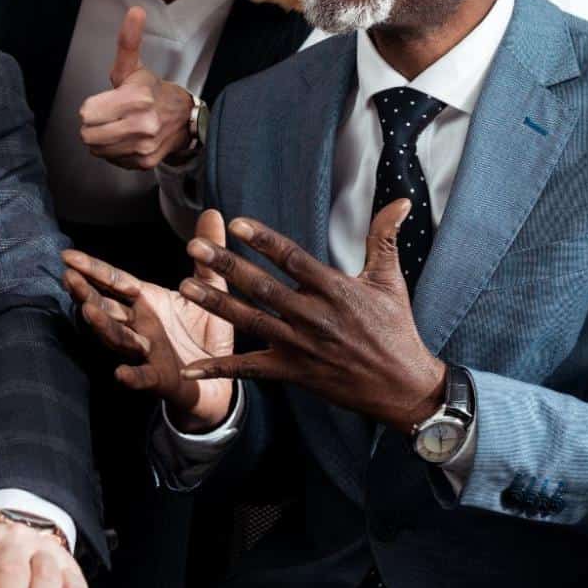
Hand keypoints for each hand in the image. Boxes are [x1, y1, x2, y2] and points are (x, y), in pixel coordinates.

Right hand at [61, 210, 234, 432]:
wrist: (221, 377)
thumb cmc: (208, 331)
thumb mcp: (211, 288)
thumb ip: (208, 255)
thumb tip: (213, 211)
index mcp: (147, 301)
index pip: (115, 281)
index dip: (92, 269)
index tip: (67, 256)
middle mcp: (140, 325)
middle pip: (107, 308)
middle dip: (87, 293)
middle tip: (69, 279)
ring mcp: (147, 352)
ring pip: (118, 338)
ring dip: (103, 326)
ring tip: (88, 311)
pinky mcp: (161, 378)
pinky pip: (143, 377)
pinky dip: (131, 376)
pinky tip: (120, 373)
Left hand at [78, 6, 197, 169]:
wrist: (184, 118)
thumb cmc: (152, 91)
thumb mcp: (133, 66)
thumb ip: (128, 41)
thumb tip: (135, 10)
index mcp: (136, 98)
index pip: (87, 113)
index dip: (92, 107)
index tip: (106, 101)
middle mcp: (142, 124)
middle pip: (88, 134)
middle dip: (94, 125)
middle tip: (110, 116)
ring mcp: (144, 145)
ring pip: (97, 149)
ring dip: (102, 140)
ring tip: (118, 127)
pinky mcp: (145, 161)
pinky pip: (112, 160)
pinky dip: (115, 152)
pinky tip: (128, 139)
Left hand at [174, 200, 446, 431]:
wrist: (402, 387)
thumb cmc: (395, 329)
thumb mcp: (390, 280)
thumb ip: (385, 238)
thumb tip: (402, 201)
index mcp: (335, 290)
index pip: (292, 259)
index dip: (264, 241)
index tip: (236, 224)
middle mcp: (313, 317)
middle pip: (262, 287)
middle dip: (226, 266)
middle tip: (194, 248)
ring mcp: (300, 346)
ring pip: (251, 322)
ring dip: (216, 304)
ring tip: (185, 287)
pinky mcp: (292, 372)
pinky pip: (250, 370)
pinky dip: (219, 369)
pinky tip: (190, 366)